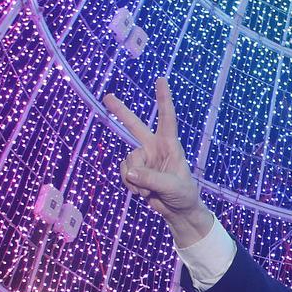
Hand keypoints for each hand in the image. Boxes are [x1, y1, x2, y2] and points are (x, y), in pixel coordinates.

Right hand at [103, 77, 215, 244]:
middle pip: (135, 126)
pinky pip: (124, 173)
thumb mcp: (173, 187)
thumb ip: (152, 179)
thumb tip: (131, 172)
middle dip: (121, 112)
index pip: (167, 118)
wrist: (178, 212)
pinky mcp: (135, 171)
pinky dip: (130, 184)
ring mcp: (144, 159)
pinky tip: (141, 193)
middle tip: (107, 97)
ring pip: (128, 160)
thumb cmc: (184, 195)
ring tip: (148, 191)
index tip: (161, 80)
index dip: (163, 99)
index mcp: (170, 145)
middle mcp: (155, 148)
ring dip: (135, 178)